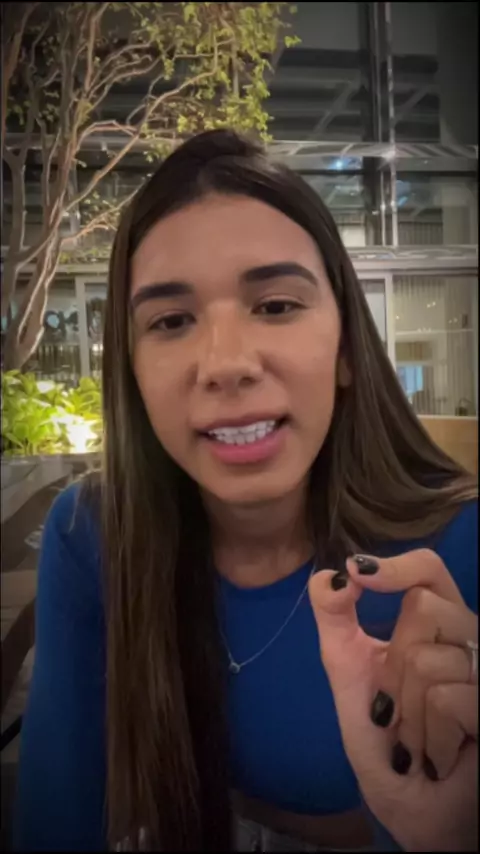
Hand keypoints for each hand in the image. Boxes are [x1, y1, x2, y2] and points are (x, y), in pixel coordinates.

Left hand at [308, 549, 477, 851]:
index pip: (428, 570)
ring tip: (417, 737)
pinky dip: (427, 737)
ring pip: (429, 659)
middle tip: (397, 706)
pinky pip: (446, 699)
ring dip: (406, 712)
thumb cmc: (381, 735)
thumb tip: (328, 574)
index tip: (358, 572)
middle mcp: (468, 639)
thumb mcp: (346, 668)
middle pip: (424, 608)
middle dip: (392, 666)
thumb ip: (333, 617)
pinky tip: (437, 756)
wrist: (407, 803)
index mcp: (436, 622)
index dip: (399, 564)